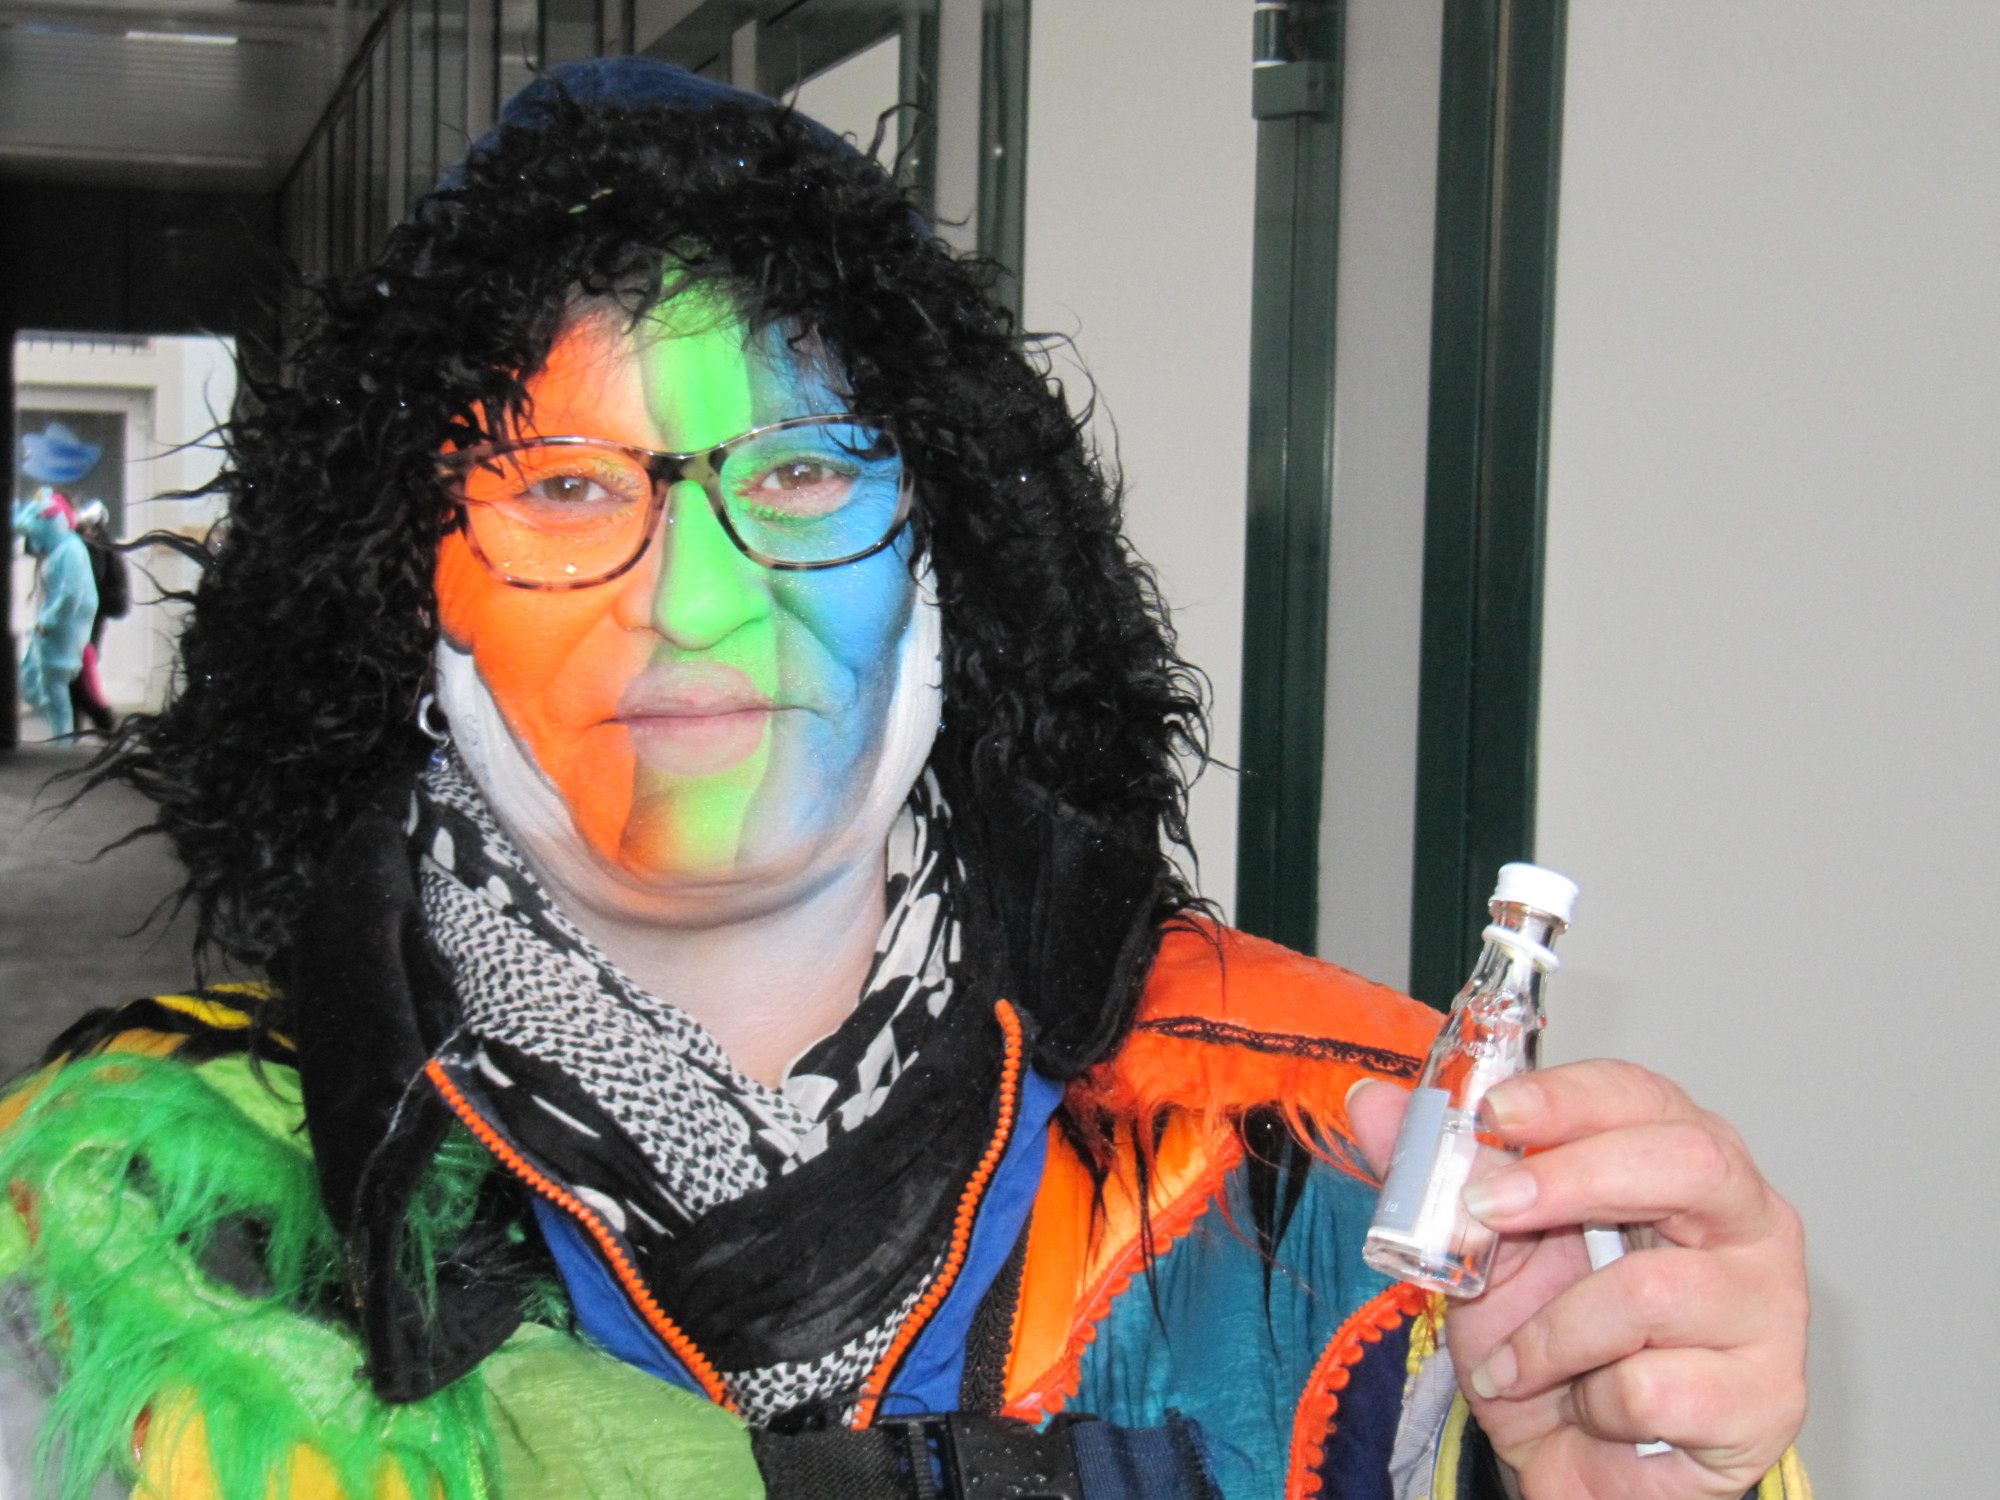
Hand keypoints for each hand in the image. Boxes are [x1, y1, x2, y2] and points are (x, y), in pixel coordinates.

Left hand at [1349, 1062, 1806, 1499]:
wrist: (1579, 1460)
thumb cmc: (1552, 1338)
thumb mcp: (1480, 1245)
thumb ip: (1433, 1171)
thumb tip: (1372, 1102)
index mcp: (1684, 1159)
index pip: (1643, 1096)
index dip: (1568, 1097)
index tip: (1494, 1114)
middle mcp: (1747, 1221)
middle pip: (1688, 1160)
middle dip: (1572, 1178)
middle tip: (1486, 1209)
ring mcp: (1770, 1311)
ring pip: (1653, 1289)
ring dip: (1554, 1331)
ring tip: (1520, 1359)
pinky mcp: (1767, 1400)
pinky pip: (1655, 1387)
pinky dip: (1591, 1401)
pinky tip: (1582, 1407)